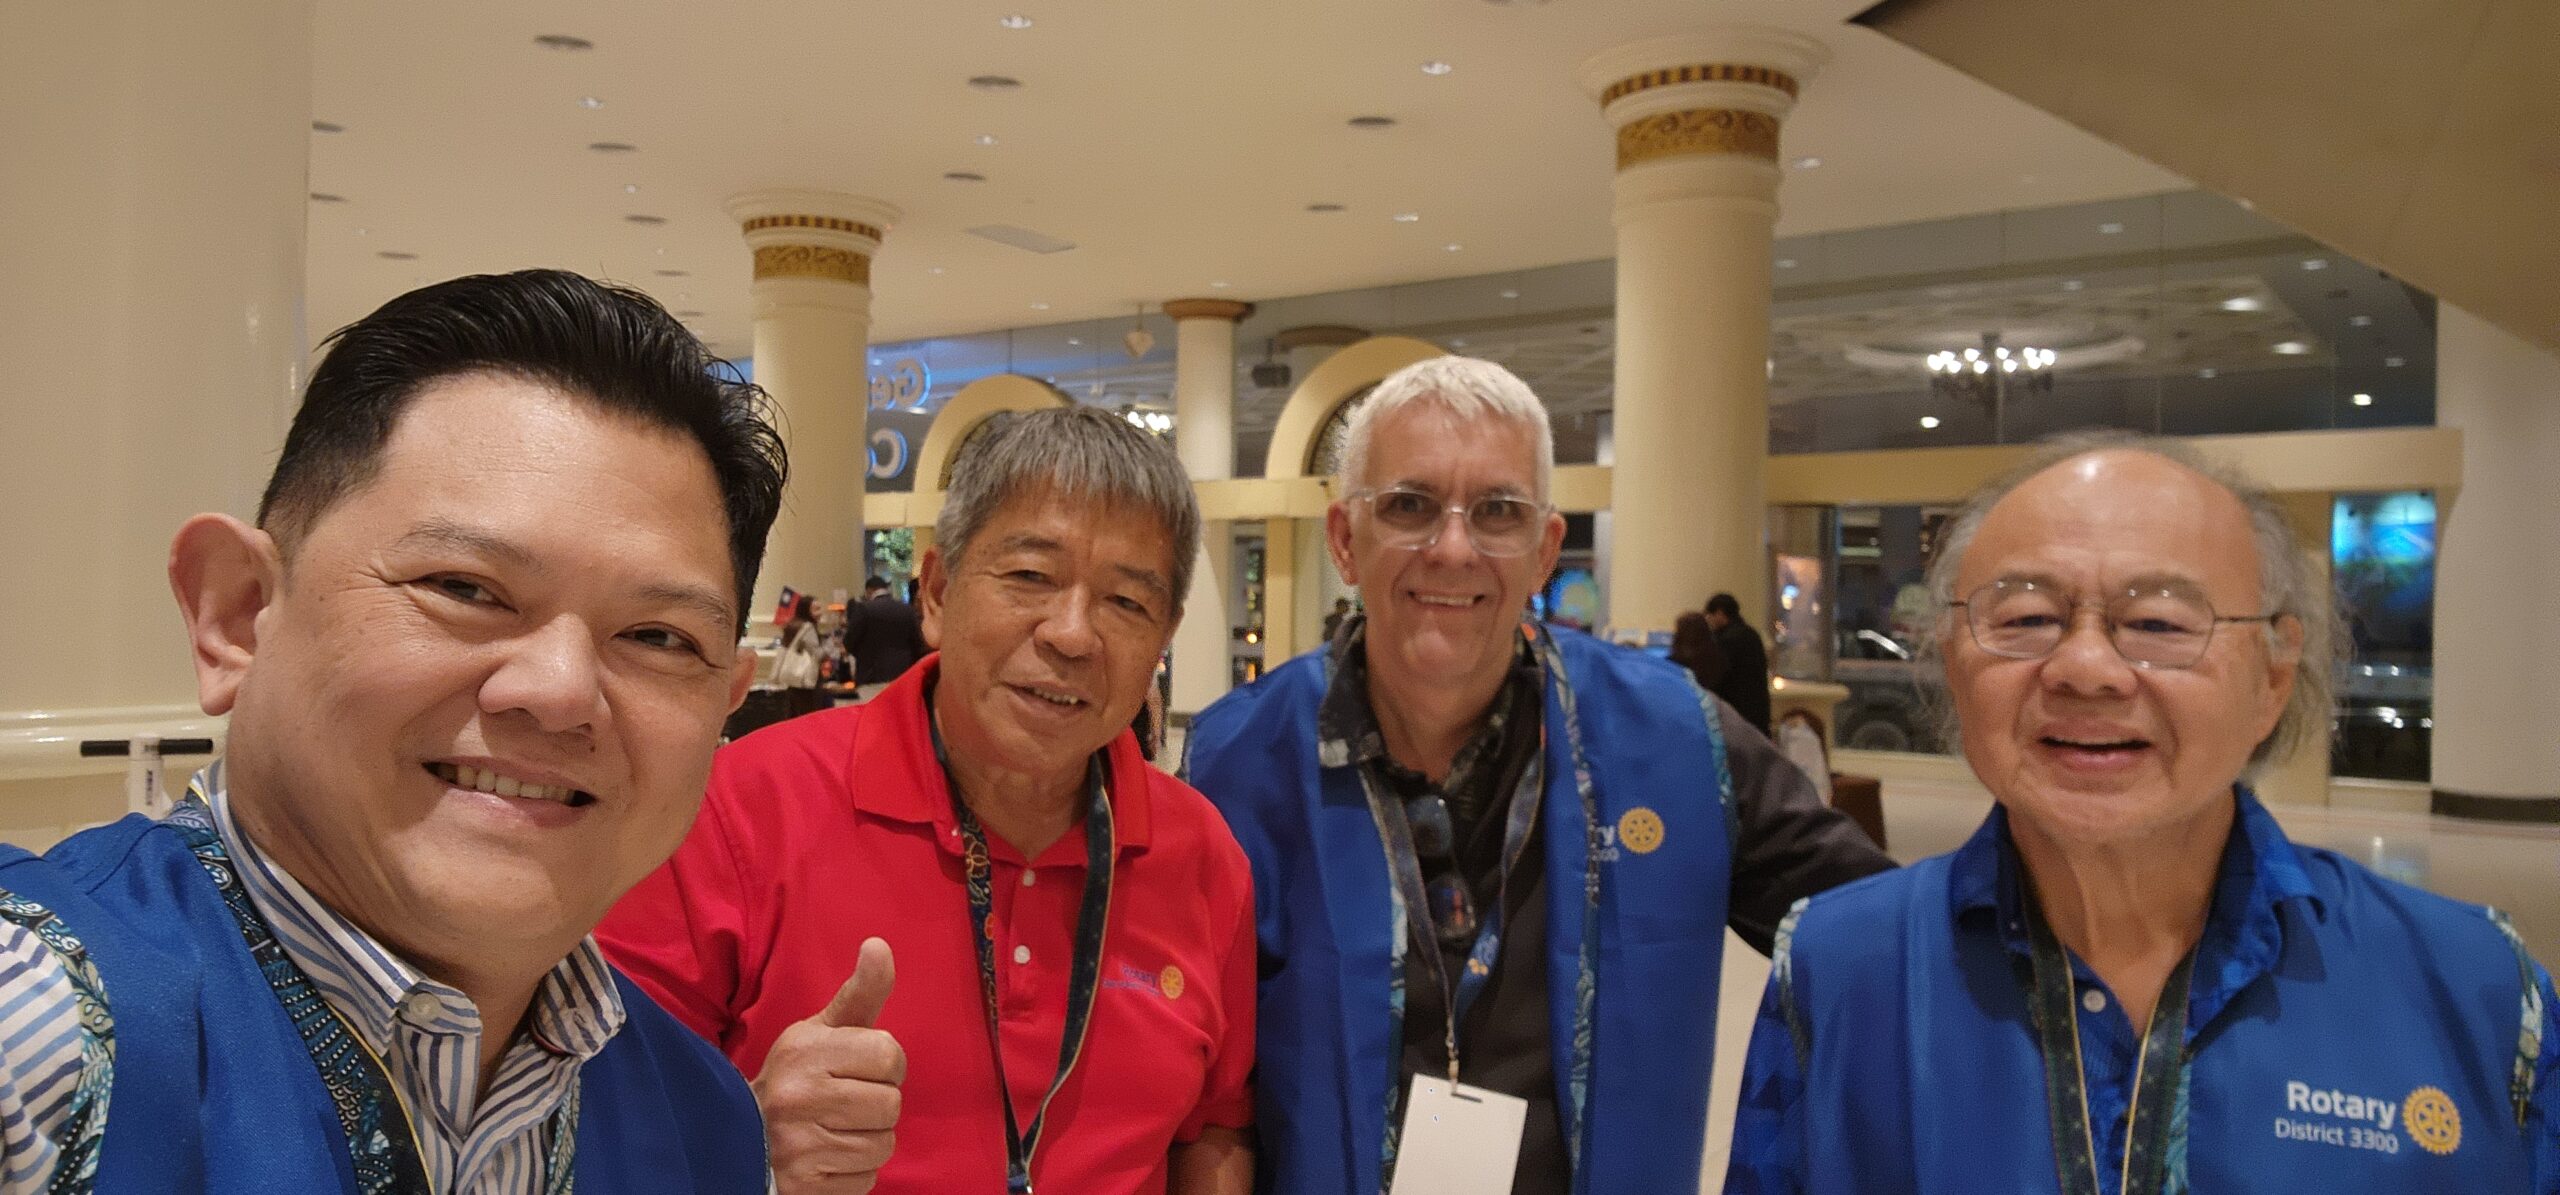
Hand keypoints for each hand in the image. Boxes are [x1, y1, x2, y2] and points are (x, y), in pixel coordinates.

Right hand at [757, 938, 905, 1193]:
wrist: (739, 1137)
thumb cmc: (795, 1076)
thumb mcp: (820, 1030)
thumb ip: (859, 993)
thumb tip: (880, 944)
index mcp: (806, 1050)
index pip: (889, 1054)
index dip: (885, 1064)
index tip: (860, 1068)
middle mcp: (799, 1097)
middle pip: (891, 1104)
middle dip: (878, 1104)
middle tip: (848, 1102)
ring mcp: (799, 1146)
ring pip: (883, 1145)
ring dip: (869, 1140)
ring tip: (838, 1129)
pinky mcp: (805, 1185)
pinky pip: (866, 1179)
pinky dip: (856, 1171)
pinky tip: (829, 1155)